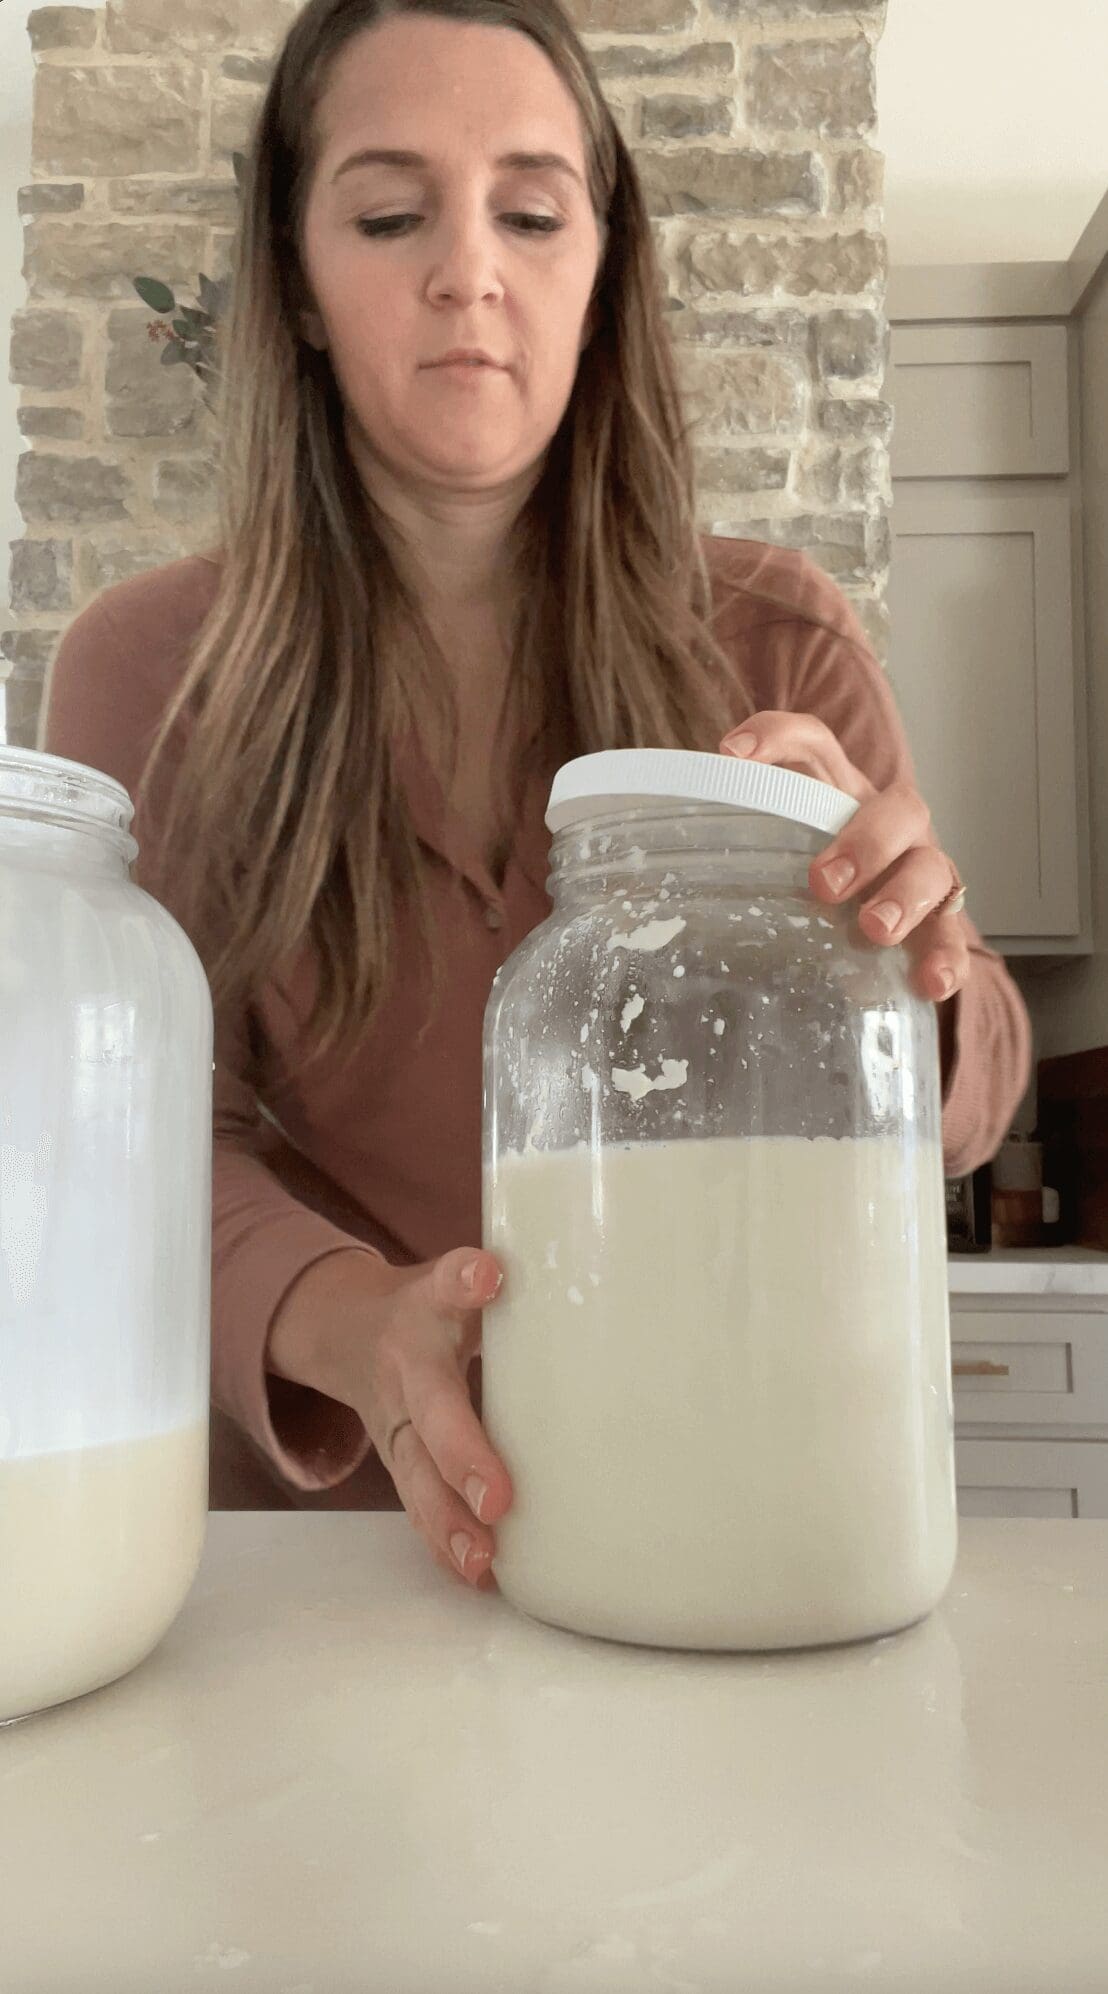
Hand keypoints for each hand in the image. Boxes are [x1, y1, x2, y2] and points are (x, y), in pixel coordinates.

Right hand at [267, 1246, 511, 1589]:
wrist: (349, 1335)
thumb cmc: (427, 1308)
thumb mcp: (449, 1278)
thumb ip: (478, 1277)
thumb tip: (504, 1270)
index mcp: (423, 1313)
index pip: (443, 1289)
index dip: (464, 1283)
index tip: (488, 1277)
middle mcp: (404, 1374)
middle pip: (429, 1416)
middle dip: (461, 1459)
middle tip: (497, 1499)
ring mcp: (397, 1428)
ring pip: (417, 1479)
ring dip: (449, 1524)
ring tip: (482, 1561)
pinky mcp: (402, 1466)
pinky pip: (420, 1509)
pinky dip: (444, 1545)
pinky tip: (477, 1575)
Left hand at [720, 712, 968, 1004]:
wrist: (868, 932)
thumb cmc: (799, 888)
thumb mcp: (763, 860)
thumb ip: (723, 857)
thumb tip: (630, 883)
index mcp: (836, 791)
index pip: (813, 744)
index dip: (775, 738)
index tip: (729, 757)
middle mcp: (887, 822)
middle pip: (895, 807)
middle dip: (863, 842)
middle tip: (822, 883)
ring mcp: (921, 869)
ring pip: (933, 867)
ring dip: (906, 896)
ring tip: (874, 930)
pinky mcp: (940, 923)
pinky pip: (954, 936)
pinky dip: (947, 958)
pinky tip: (930, 984)